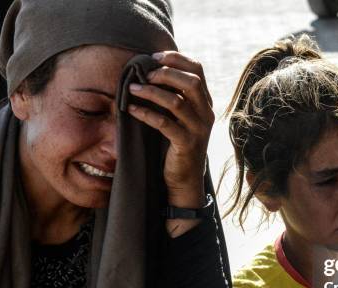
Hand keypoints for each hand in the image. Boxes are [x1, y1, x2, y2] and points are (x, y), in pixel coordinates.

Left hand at [128, 51, 213, 209]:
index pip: (198, 69)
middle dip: (164, 73)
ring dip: (150, 92)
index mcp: (206, 103)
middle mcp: (206, 114)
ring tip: (131, 88)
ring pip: (176, 102)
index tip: (154, 57)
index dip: (176, 59)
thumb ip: (175, 95)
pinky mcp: (186, 145)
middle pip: (191, 82)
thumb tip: (151, 70)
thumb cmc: (177, 144)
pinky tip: (131, 109)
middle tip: (143, 73)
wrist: (184, 180)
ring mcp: (198, 130)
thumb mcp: (181, 117)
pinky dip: (146, 114)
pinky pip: (164, 124)